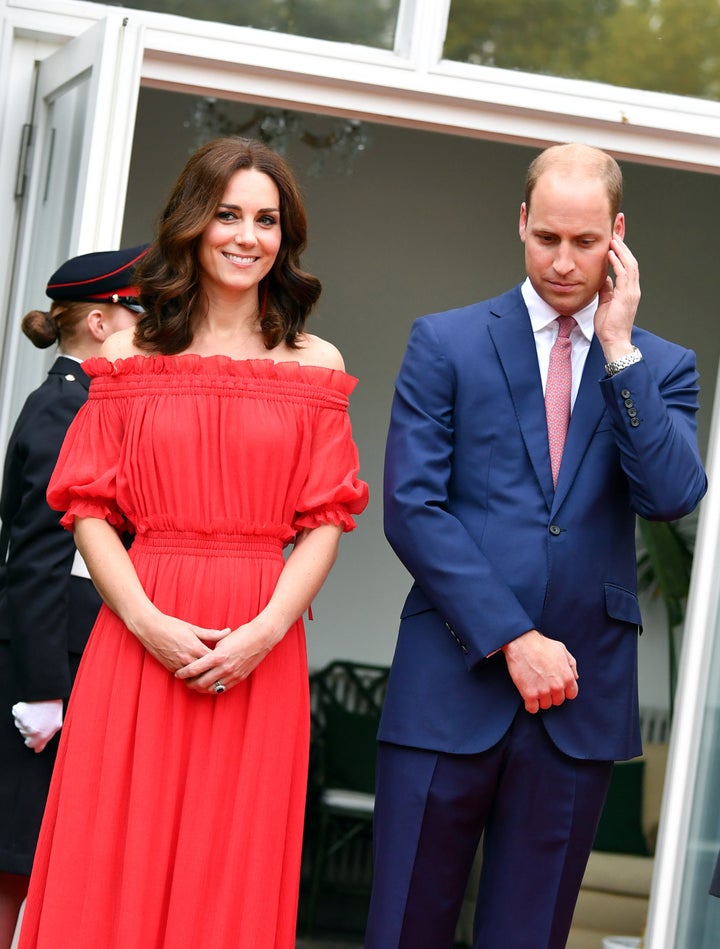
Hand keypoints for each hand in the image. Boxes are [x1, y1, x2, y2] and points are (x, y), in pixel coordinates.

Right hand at [12, 699, 63, 752]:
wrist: (48, 694)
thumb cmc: (54, 708)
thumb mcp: (57, 725)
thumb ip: (48, 737)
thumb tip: (38, 748)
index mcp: (42, 736)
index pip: (33, 746)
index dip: (34, 742)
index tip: (34, 739)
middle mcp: (32, 732)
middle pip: (26, 735)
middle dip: (31, 729)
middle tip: (38, 719)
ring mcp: (24, 723)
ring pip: (21, 726)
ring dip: (26, 720)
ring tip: (35, 712)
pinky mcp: (18, 714)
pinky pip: (17, 715)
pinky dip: (21, 712)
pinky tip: (30, 707)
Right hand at [131, 608, 229, 674]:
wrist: (150, 628)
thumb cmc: (172, 625)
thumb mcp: (193, 628)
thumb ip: (211, 633)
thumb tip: (227, 632)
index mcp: (195, 648)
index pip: (214, 660)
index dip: (222, 662)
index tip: (230, 662)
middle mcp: (187, 659)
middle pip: (206, 671)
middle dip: (214, 673)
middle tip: (224, 674)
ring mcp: (178, 665)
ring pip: (195, 677)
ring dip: (202, 677)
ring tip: (213, 678)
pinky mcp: (171, 668)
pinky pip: (184, 676)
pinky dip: (191, 677)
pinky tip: (197, 676)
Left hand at [174, 618, 277, 693]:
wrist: (262, 637)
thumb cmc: (242, 634)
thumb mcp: (223, 640)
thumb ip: (211, 649)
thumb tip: (200, 656)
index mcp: (218, 656)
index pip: (195, 669)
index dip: (184, 673)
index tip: (178, 674)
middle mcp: (224, 667)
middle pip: (201, 682)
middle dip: (190, 683)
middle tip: (185, 681)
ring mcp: (233, 674)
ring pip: (212, 688)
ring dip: (201, 688)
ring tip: (195, 685)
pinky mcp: (240, 678)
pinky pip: (223, 688)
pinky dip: (214, 688)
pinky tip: (209, 686)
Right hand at [502, 629, 578, 713]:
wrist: (521, 642)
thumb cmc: (541, 644)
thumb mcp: (562, 649)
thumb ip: (571, 664)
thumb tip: (575, 677)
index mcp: (567, 677)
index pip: (571, 694)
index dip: (564, 691)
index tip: (556, 687)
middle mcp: (557, 686)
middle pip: (558, 701)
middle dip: (551, 694)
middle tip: (543, 685)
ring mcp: (543, 691)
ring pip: (545, 705)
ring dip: (540, 699)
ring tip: (534, 688)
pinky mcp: (529, 694)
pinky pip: (532, 709)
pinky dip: (530, 705)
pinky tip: (528, 697)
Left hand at [594, 235, 640, 361]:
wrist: (614, 341)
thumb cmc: (609, 326)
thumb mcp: (605, 303)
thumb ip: (606, 290)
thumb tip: (604, 279)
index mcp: (628, 290)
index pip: (627, 265)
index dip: (622, 252)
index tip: (615, 239)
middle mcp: (633, 288)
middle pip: (631, 260)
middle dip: (623, 245)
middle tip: (616, 232)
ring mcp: (632, 291)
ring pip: (630, 264)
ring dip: (621, 250)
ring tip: (613, 238)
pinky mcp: (627, 295)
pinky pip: (624, 274)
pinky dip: (618, 262)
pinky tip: (611, 253)